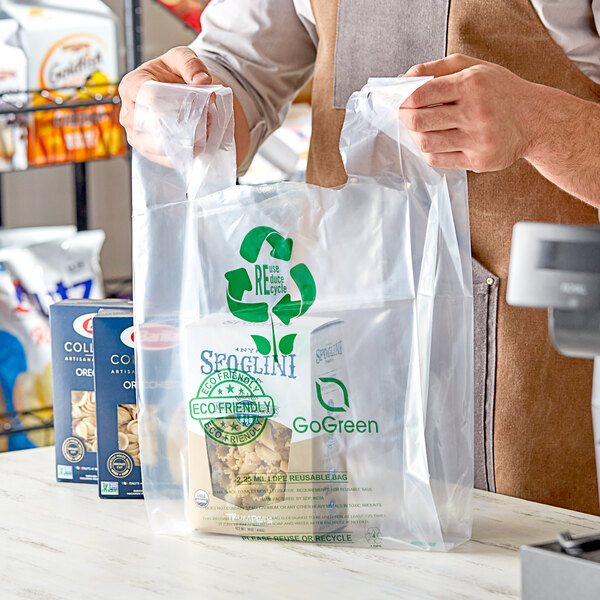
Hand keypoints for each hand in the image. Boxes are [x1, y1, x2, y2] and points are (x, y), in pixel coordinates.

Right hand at [118, 46, 211, 144]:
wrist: (174, 92)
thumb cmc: (172, 74)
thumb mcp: (182, 57)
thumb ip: (191, 63)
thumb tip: (202, 80)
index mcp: (132, 86)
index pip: (150, 98)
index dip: (177, 103)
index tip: (200, 104)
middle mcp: (129, 114)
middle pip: (155, 126)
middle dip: (184, 124)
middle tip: (207, 119)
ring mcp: (136, 136)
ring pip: (161, 147)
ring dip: (187, 141)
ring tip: (204, 130)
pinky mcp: (148, 152)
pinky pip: (166, 159)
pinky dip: (185, 153)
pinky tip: (199, 143)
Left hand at [399, 54, 542, 172]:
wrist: (535, 119)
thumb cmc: (500, 91)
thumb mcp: (473, 67)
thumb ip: (436, 69)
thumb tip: (403, 80)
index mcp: (472, 84)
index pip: (422, 94)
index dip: (404, 100)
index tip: (401, 102)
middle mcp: (475, 112)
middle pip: (419, 121)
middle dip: (405, 118)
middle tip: (406, 116)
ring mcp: (477, 139)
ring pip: (426, 143)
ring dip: (417, 136)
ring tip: (422, 129)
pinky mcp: (478, 161)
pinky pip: (438, 160)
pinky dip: (430, 151)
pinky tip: (436, 142)